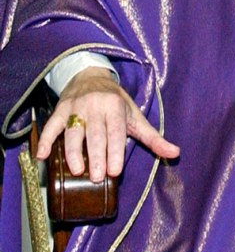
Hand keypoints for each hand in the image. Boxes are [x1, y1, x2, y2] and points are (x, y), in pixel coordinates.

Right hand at [36, 66, 179, 180]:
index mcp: (115, 107)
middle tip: (97, 177)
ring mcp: (75, 107)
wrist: (90, 75)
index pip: (115, 131)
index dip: (115, 151)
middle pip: (95, 134)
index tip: (115, 171)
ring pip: (72, 131)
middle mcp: (94, 105)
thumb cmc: (116, 101)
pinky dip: (46, 140)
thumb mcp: (135, 116)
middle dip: (96, 156)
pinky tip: (42, 156)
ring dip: (73, 151)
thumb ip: (153, 137)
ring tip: (75, 171)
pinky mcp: (59, 110)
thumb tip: (175, 153)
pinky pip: (51, 126)